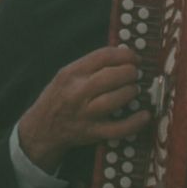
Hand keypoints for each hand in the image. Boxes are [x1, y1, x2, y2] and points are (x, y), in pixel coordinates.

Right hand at [17, 45, 149, 173]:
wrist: (41, 129)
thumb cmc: (58, 98)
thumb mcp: (66, 75)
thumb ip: (90, 66)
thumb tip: (123, 55)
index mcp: (71, 73)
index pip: (103, 56)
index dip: (125, 54)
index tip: (134, 58)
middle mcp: (77, 92)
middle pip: (111, 77)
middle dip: (130, 72)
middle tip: (135, 74)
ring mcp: (85, 114)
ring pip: (114, 100)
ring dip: (131, 91)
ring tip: (134, 89)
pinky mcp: (93, 133)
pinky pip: (118, 129)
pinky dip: (135, 122)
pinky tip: (145, 115)